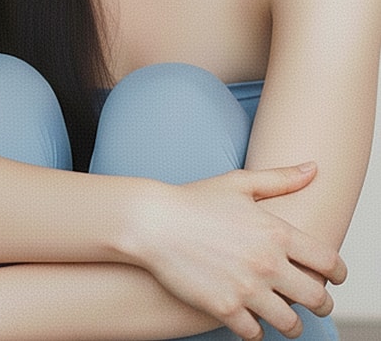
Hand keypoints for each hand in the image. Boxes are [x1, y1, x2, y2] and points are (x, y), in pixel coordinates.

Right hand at [132, 163, 346, 339]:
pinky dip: (257, 331)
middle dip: (322, 303)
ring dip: (291, 323)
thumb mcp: (239, 183)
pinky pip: (255, 334)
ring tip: (285, 319)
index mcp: (276, 232)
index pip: (329, 261)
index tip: (335, 276)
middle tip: (315, 302)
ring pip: (290, 323)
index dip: (339, 273)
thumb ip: (280, 178)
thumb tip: (313, 168)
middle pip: (317, 298)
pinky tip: (253, 321)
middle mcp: (267, 263)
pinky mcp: (223, 308)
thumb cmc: (194, 200)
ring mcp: (246, 289)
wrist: (153, 223)